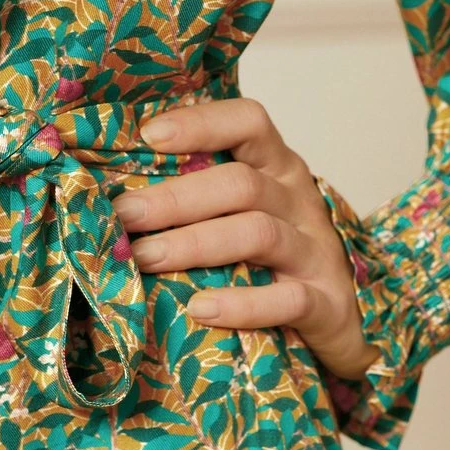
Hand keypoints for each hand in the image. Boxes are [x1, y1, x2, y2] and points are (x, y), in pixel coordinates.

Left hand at [112, 97, 380, 381]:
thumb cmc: (269, 265)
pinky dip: (242, 304)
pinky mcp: (325, 304)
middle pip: (240, 183)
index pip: (249, 123)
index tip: (150, 135)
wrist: (339, 326)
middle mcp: (298, 202)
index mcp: (276, 170)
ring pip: (257, 233)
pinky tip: (200, 309)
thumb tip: (110, 193)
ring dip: (195, 244)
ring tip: (146, 259)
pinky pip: (287, 300)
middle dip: (176, 199)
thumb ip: (196, 198)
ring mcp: (314, 252)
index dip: (202, 123)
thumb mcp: (240, 217)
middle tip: (123, 216)